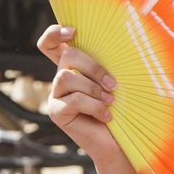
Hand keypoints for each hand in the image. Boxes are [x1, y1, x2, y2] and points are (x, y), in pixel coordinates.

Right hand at [38, 25, 122, 163]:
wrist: (118, 142)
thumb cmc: (121, 109)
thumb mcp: (115, 82)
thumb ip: (107, 64)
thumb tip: (120, 41)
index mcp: (74, 67)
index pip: (51, 43)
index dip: (55, 32)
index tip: (73, 31)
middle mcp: (61, 77)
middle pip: (67, 55)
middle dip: (93, 67)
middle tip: (112, 84)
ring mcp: (55, 95)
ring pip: (66, 77)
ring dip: (93, 88)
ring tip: (110, 101)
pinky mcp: (56, 111)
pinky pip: (73, 100)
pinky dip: (94, 106)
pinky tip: (106, 116)